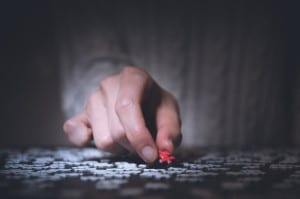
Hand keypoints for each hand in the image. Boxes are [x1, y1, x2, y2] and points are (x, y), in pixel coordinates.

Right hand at [63, 66, 181, 162]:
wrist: (142, 101)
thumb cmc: (156, 106)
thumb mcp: (170, 114)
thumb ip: (170, 131)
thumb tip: (164, 149)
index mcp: (132, 77)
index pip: (127, 106)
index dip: (138, 135)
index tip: (151, 155)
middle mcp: (108, 84)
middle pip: (116, 130)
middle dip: (133, 145)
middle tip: (144, 142)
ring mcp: (92, 98)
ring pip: (102, 140)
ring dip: (119, 147)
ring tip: (128, 136)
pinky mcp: (80, 114)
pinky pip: (73, 131)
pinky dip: (84, 139)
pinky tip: (99, 136)